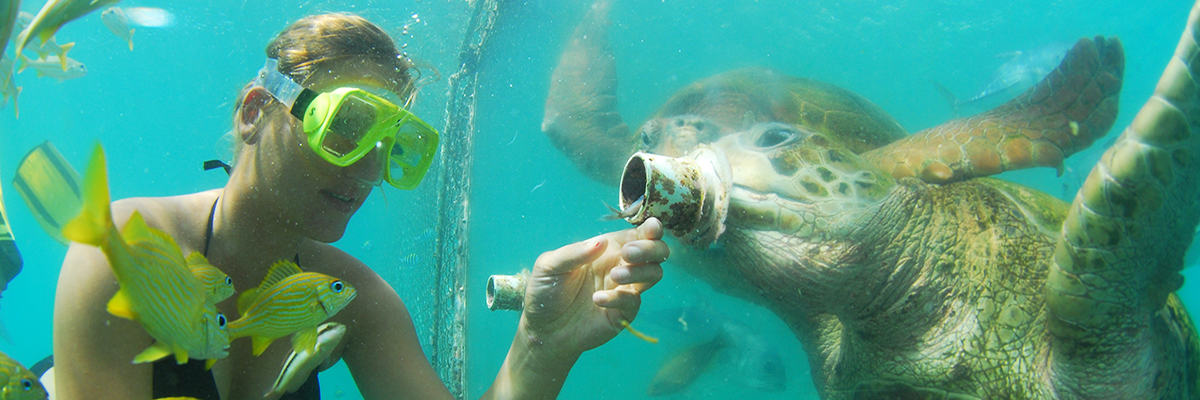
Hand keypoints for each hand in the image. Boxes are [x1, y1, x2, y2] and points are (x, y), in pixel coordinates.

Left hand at [518, 218, 667, 358]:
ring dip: (640, 271)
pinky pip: (634, 301)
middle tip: (628, 254)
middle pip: (656, 252)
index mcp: (607, 249)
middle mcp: (621, 266)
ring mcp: (624, 290)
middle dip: (650, 249)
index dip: (651, 229)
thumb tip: (602, 241)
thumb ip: (574, 252)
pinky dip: (620, 298)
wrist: (542, 329)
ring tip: (615, 275)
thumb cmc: (545, 291)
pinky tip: (598, 299)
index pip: (638, 234)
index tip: (651, 228)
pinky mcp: (622, 313)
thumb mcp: (550, 265)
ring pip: (654, 274)